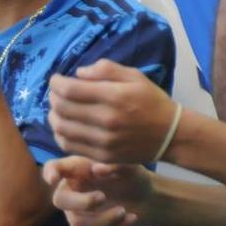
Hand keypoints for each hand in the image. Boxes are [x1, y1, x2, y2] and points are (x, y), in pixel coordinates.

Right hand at [43, 156, 149, 225]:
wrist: (146, 198)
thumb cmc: (131, 176)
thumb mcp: (128, 166)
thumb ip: (114, 165)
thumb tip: (97, 169)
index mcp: (75, 170)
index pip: (54, 167)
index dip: (49, 172)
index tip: (54, 179)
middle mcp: (70, 190)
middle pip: (60, 201)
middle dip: (82, 202)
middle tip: (103, 196)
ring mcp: (76, 212)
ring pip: (78, 222)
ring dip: (103, 219)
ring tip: (123, 210)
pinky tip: (131, 218)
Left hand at [48, 59, 177, 162]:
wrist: (172, 135)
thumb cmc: (151, 101)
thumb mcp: (133, 76)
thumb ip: (105, 69)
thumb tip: (78, 73)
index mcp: (113, 97)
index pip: (69, 90)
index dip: (55, 83)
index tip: (56, 80)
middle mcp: (106, 120)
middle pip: (61, 108)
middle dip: (53, 97)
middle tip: (56, 93)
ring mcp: (104, 141)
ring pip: (61, 128)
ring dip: (53, 115)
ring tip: (58, 109)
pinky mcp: (103, 156)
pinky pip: (69, 145)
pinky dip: (60, 134)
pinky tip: (64, 126)